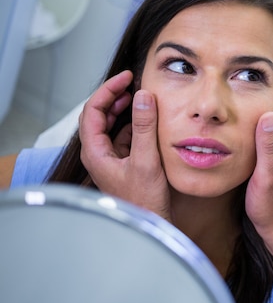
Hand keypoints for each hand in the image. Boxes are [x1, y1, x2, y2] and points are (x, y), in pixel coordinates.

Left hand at [79, 71, 170, 219]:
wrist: (149, 225)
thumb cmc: (143, 200)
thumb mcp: (146, 160)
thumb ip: (144, 127)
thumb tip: (143, 96)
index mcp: (95, 152)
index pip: (94, 110)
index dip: (108, 90)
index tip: (126, 78)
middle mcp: (98, 154)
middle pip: (99, 115)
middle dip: (114, 96)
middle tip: (131, 82)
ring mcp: (109, 159)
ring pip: (111, 126)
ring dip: (123, 109)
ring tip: (138, 97)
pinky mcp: (122, 164)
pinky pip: (123, 137)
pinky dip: (133, 124)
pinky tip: (146, 120)